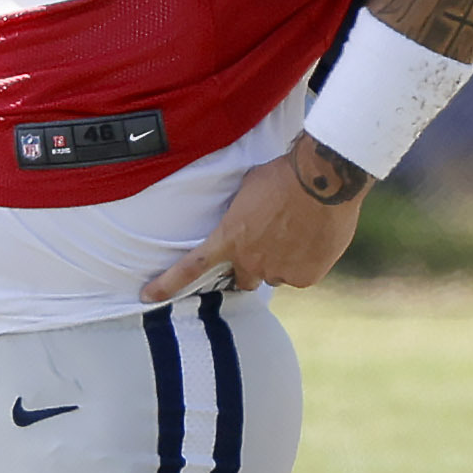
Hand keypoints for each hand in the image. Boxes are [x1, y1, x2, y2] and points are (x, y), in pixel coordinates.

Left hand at [143, 141, 366, 301]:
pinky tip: (313, 238)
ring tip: (296, 232)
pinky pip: (301, 275)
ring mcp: (279, 272)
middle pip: (242, 279)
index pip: (190, 268)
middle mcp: (250, 262)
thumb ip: (239, 214)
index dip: (167, 285)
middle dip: (249, 268)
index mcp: (229, 239)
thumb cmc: (282, 175)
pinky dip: (305, 262)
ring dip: (281, 261)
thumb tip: (241, 218)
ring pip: (275, 275)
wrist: (324, 180)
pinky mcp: (305, 277)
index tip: (148, 297)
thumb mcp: (247, 188)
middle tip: (264, 247)